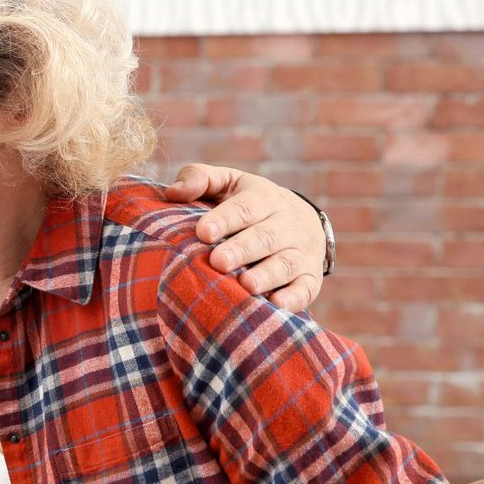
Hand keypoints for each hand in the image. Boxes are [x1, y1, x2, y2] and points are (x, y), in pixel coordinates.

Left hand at [164, 164, 326, 314]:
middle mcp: (287, 223)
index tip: (203, 232)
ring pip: (286, 263)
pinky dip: (293, 298)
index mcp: (264, 198)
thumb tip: (172, 192)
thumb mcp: (228, 182)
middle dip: (242, 250)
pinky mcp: (311, 277)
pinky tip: (276, 304)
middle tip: (218, 261)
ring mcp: (302, 251)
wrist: (302, 220)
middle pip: (265, 237)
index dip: (225, 219)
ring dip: (267, 275)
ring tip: (246, 285)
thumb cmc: (249, 203)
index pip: (245, 208)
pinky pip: (306, 288)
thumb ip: (199, 179)